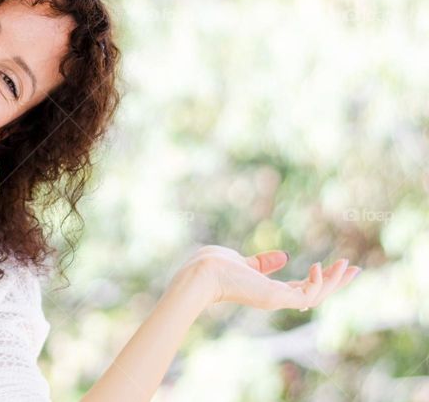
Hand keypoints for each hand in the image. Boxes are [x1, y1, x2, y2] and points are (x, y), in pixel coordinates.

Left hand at [175, 245, 361, 311]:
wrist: (200, 273)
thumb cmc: (214, 266)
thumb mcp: (244, 262)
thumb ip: (262, 263)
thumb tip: (283, 256)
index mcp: (267, 290)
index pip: (301, 288)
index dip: (319, 279)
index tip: (335, 266)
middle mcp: (274, 297)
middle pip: (314, 294)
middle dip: (335, 282)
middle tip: (355, 269)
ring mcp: (275, 299)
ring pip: (315, 296)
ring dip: (334, 282)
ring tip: (348, 266)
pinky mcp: (275, 297)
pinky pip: (306, 294)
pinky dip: (317, 283)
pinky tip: (319, 267)